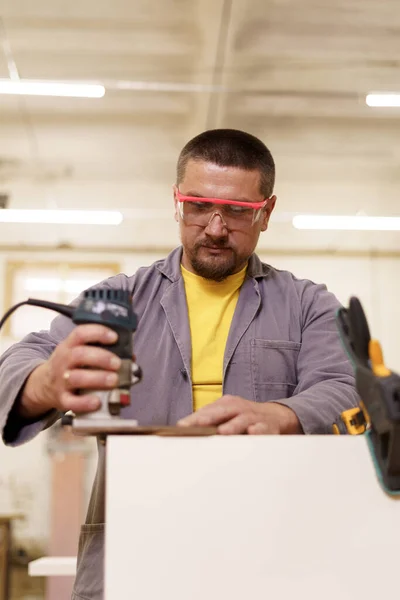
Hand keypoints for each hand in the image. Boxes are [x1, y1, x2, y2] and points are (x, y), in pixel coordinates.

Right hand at [19, 324, 121, 418]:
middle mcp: (63, 361)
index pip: (80, 334)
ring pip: (76, 378)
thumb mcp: (79, 352)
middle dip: (101, 358)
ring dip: (97, 378)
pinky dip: (84, 403)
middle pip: (79, 355)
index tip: (114, 337)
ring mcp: (61, 380)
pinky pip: (71, 402)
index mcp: (69, 345)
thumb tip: (131, 358)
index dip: (98, 333)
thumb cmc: (71, 366)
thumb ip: (102, 351)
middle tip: (117, 364)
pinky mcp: (61, 399)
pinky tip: (97, 402)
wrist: (44, 384)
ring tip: (114, 380)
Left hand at [177, 395, 301, 434]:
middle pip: (222, 411)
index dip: (194, 419)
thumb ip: (210, 421)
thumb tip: (185, 430)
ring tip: (222, 432)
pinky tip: (252, 433)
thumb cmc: (245, 417)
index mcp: (227, 404)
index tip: (180, 427)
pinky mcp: (268, 427)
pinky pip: (263, 429)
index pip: (208, 411)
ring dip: (233, 425)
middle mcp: (239, 408)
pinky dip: (258, 431)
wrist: (277, 416)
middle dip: (208, 418)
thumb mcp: (228, 415)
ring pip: (242, 420)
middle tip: (195, 425)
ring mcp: (254, 417)